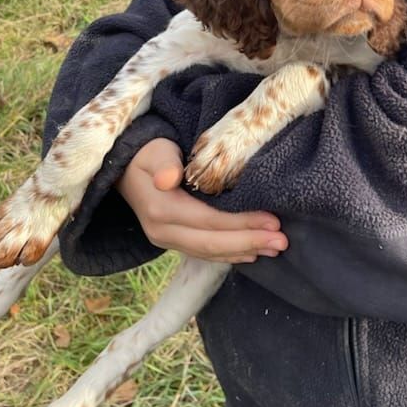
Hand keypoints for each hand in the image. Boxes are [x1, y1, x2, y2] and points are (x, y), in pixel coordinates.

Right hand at [115, 138, 287, 263]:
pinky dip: (228, 254)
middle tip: (281, 241)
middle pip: (212, 243)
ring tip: (274, 248)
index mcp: (161, 209)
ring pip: (209, 251)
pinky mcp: (172, 241)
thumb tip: (169, 179)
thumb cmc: (148, 154)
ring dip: (244, 252)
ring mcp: (166, 239)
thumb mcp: (154, 152)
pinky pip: (203, 252)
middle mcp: (162, 231)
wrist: (125, 168)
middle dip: (249, 242)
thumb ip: (163, 164)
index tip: (272, 221)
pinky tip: (251, 254)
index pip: (209, 221)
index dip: (241, 223)